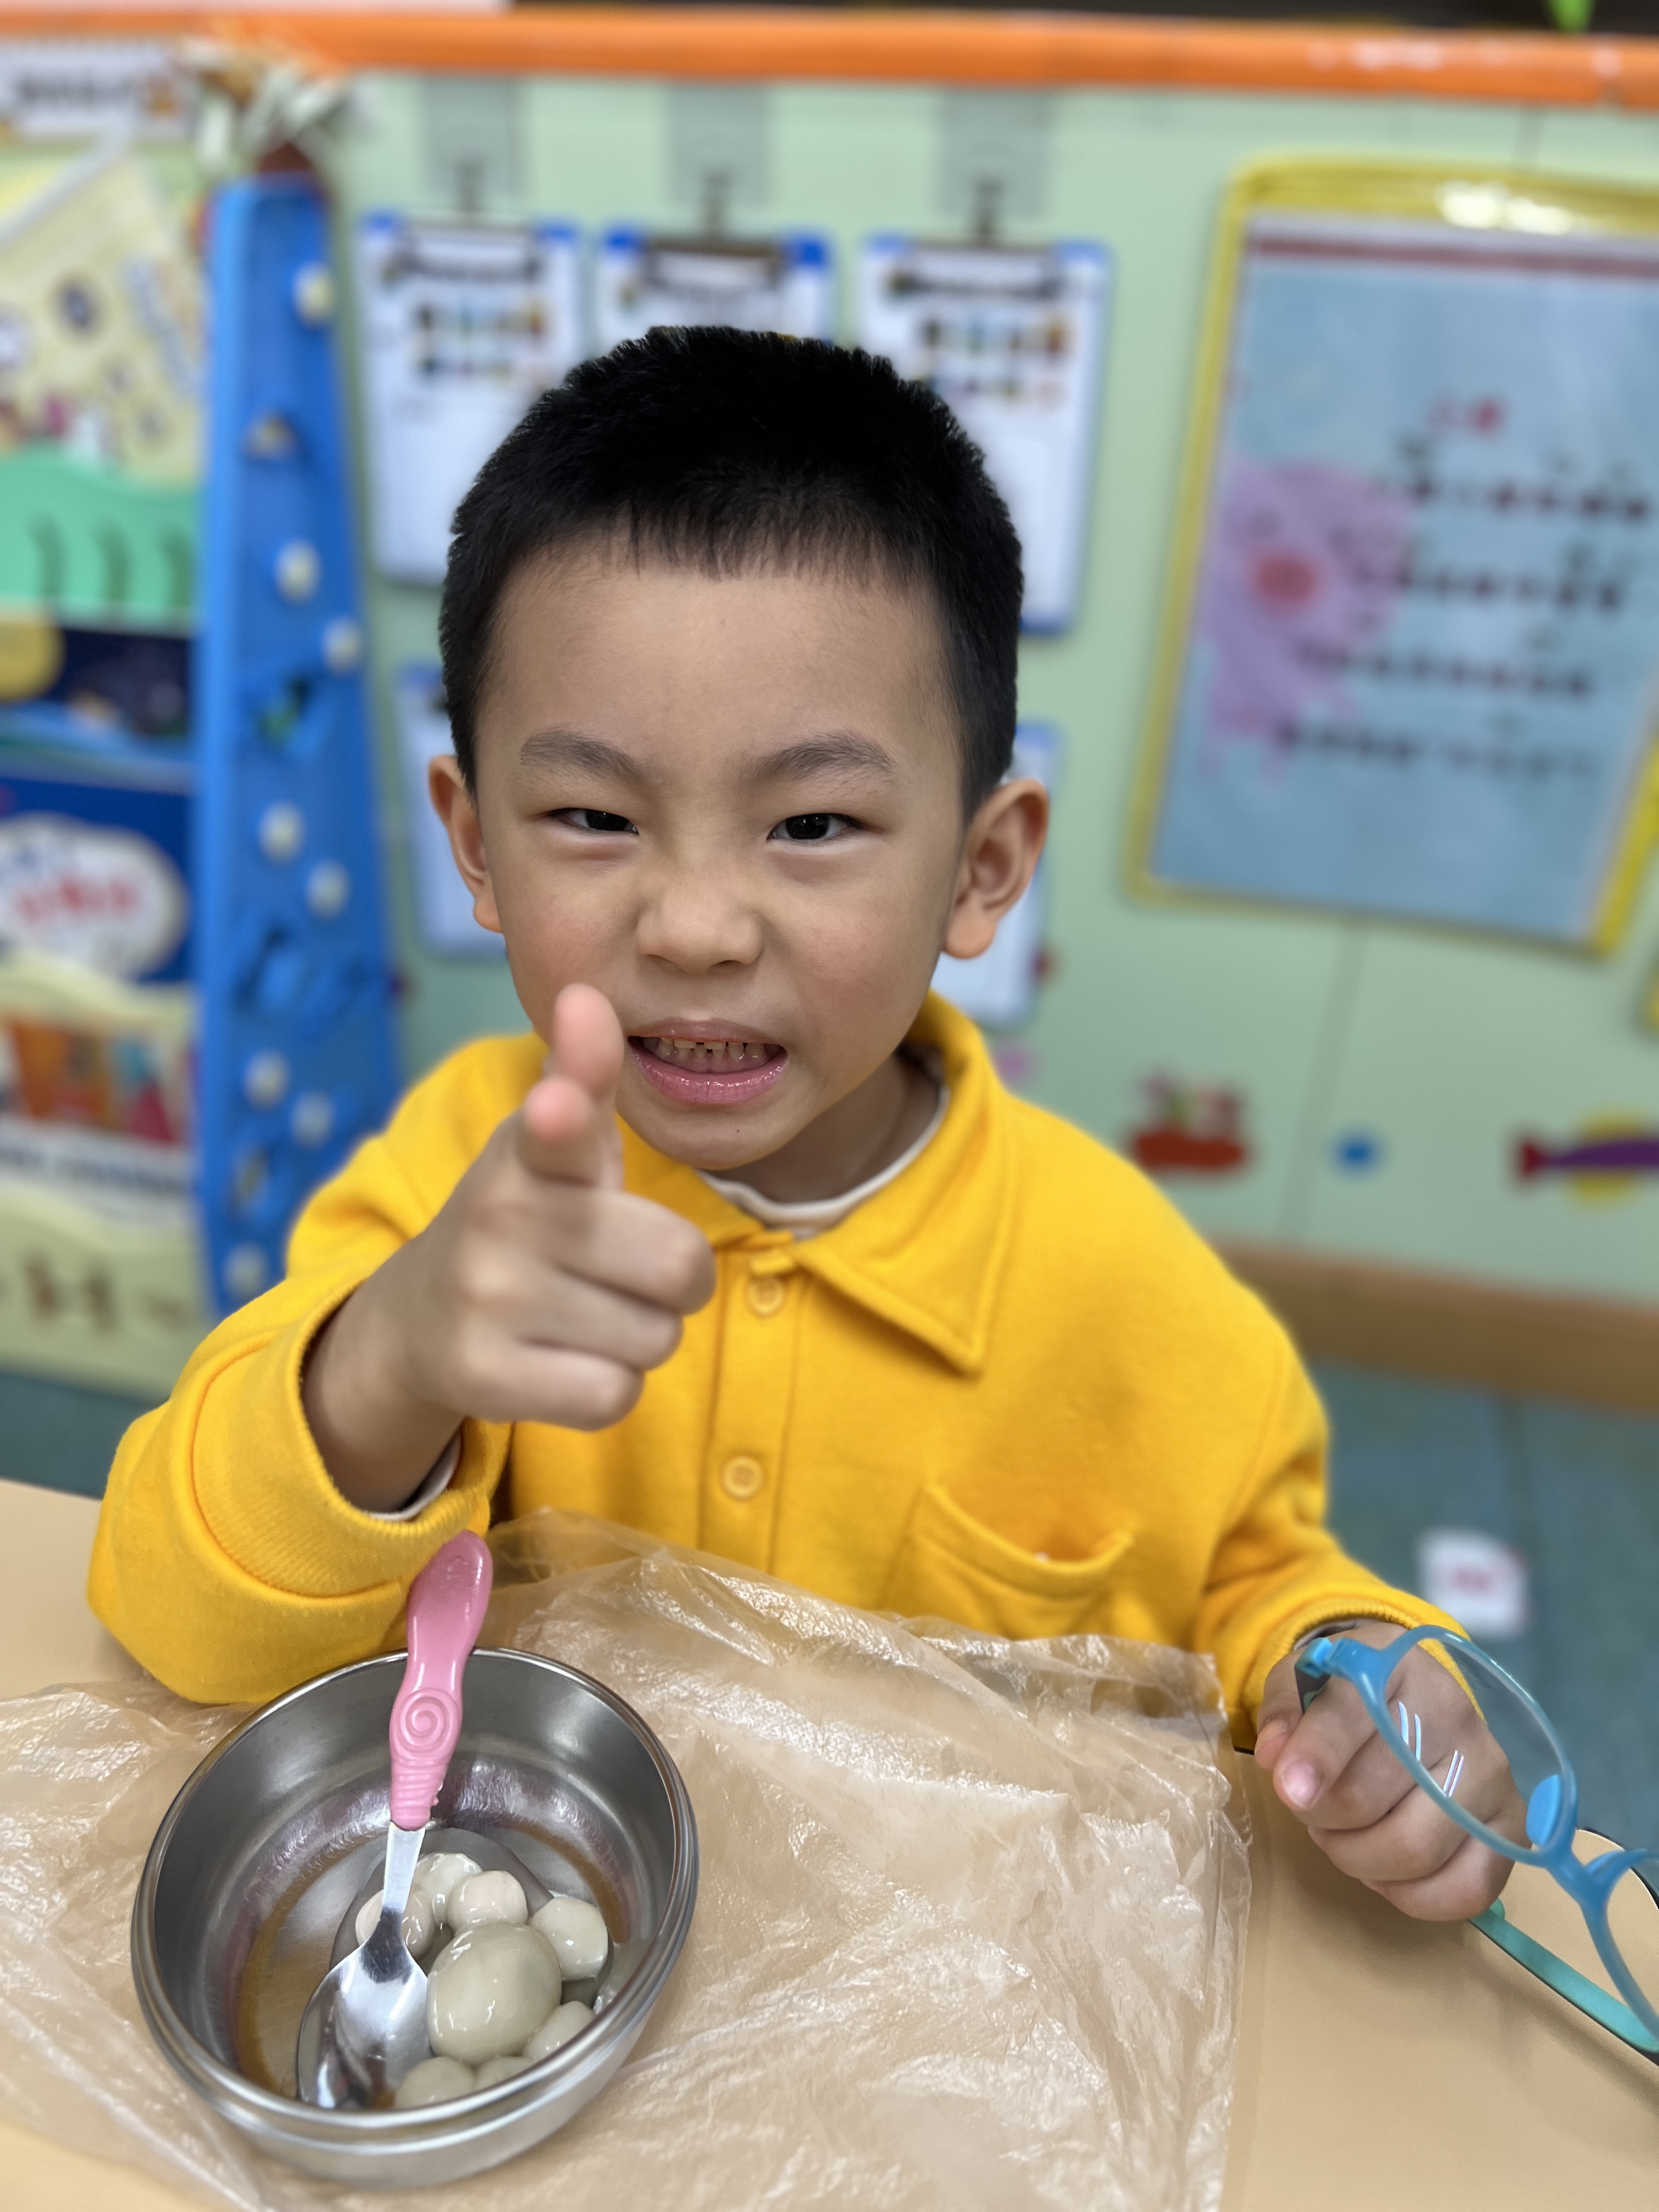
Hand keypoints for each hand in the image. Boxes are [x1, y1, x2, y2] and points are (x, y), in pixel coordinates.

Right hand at [304, 984, 715, 1509]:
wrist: (418, 1322)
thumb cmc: (529, 1222)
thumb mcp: (557, 1148)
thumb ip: (585, 1075)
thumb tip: (585, 994)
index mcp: (531, 1150)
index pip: (557, 1125)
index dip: (563, 1113)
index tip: (554, 1106)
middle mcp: (501, 1217)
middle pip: (678, 1265)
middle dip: (673, 1280)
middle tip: (624, 1271)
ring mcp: (486, 1299)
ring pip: (654, 1337)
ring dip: (640, 1335)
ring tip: (586, 1314)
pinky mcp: (483, 1377)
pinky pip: (615, 1396)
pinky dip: (608, 1387)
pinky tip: (565, 1360)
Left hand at [1253, 1620, 1526, 1919]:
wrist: (1415, 1701)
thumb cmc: (1350, 1692)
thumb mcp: (1307, 1679)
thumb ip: (1286, 1710)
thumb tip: (1277, 1757)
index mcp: (1398, 1667)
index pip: (1354, 1713)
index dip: (1318, 1756)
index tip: (1289, 1790)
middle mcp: (1457, 1717)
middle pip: (1371, 1797)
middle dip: (1323, 1818)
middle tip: (1312, 1810)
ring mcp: (1491, 1775)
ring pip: (1414, 1850)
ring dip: (1358, 1858)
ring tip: (1343, 1835)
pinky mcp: (1510, 1828)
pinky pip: (1466, 1890)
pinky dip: (1412, 1896)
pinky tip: (1386, 1869)